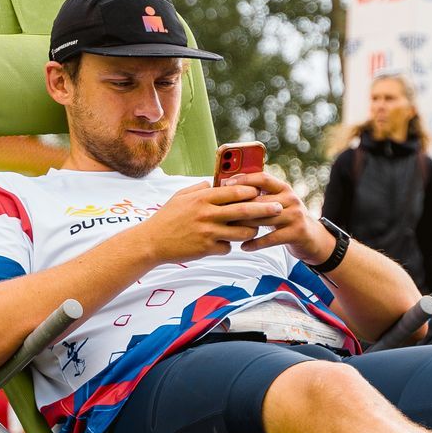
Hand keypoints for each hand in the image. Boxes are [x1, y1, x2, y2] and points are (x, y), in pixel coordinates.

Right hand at [136, 181, 283, 264]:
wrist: (152, 242)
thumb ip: (199, 188)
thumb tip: (214, 183)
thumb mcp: (181, 196)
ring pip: (242, 232)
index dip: (252, 190)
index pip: (234, 191)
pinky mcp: (207, 248)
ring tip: (254, 229)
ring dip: (251, 231)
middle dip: (265, 209)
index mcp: (203, 197)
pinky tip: (222, 244)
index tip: (263, 191)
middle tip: (279, 208)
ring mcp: (208, 232)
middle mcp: (208, 213)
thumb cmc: (167, 218)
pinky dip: (228, 246)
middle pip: (244, 210)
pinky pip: (228, 247)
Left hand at [233, 172, 329, 261]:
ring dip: (245, 225)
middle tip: (222, 212)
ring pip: (264, 219)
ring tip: (229, 230)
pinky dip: (256, 243)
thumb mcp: (277, 202)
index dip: (244, 180)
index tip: (226, 184)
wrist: (312, 237)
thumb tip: (230, 188)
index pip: (263, 178)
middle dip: (240, 206)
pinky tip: (244, 246)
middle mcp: (291, 199)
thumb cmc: (287, 218)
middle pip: (260, 200)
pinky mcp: (297, 232)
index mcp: (283, 188)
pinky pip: (271, 238)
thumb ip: (260, 196)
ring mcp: (295, 215)